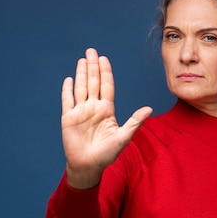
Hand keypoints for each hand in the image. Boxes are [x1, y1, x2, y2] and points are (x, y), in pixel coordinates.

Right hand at [61, 48, 152, 188]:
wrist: (88, 166)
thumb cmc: (107, 154)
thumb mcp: (123, 137)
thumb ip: (134, 122)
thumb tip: (149, 109)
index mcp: (106, 110)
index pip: (106, 86)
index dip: (105, 72)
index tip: (104, 59)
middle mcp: (93, 107)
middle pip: (93, 82)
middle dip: (92, 66)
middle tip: (92, 51)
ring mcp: (80, 112)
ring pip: (80, 88)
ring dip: (81, 74)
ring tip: (82, 60)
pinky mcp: (68, 118)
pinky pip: (67, 101)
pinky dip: (67, 90)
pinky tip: (69, 79)